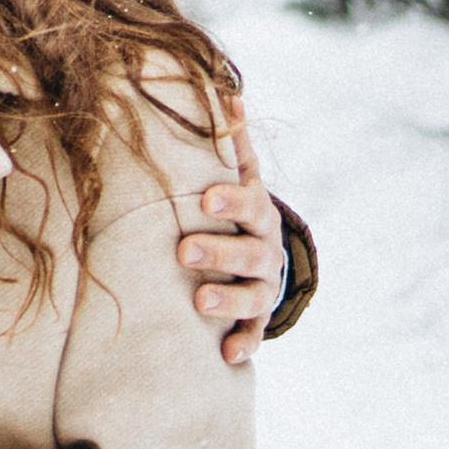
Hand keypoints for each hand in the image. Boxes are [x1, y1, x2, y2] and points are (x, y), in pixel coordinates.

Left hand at [180, 115, 285, 365]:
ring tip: (198, 302)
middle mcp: (264, 248)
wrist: (261, 252)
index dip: (230, 200)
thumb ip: (230, 142)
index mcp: (256, 210)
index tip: (204, 197)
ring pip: (254, 295)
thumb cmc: (233, 207)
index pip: (248, 201)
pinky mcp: (256, 319)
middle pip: (249, 252)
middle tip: (184, 251)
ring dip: (228, 299)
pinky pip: (255, 335)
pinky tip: (227, 355)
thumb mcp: (237, 174)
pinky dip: (244, 344)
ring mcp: (263, 286)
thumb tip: (227, 94)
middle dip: (218, 251)